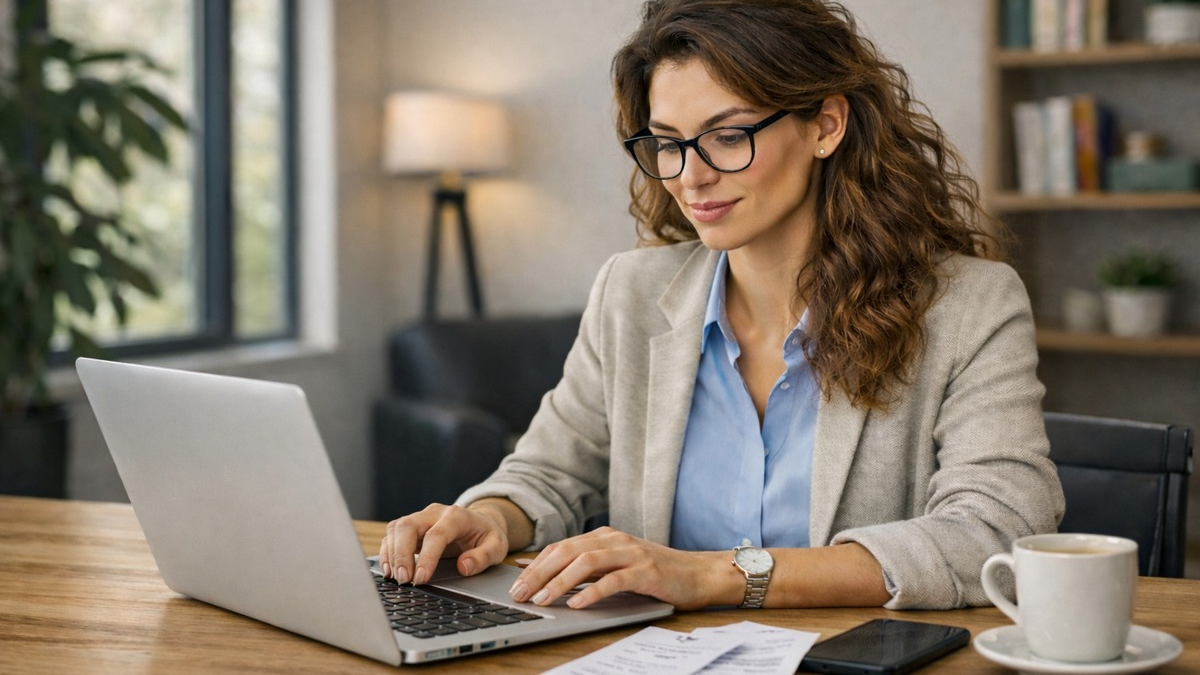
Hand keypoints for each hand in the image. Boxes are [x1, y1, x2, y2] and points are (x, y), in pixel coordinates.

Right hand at [378, 503, 509, 584]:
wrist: (482, 522)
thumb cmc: (487, 535)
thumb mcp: (497, 546)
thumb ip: (483, 557)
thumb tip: (464, 567)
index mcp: (457, 516)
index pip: (436, 534)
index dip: (426, 557)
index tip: (421, 578)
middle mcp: (435, 513)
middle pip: (409, 526)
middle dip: (402, 554)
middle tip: (404, 580)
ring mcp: (422, 517)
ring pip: (397, 528)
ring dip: (392, 554)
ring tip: (396, 578)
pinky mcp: (413, 526)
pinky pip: (393, 534)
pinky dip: (388, 551)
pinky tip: (390, 570)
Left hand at [509, 527, 732, 610]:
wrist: (699, 574)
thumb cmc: (656, 573)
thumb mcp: (616, 566)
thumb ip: (586, 567)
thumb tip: (545, 574)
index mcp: (604, 537)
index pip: (561, 547)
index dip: (536, 565)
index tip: (515, 584)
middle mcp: (615, 540)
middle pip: (567, 552)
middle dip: (540, 573)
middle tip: (520, 594)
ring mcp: (631, 554)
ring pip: (586, 563)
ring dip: (561, 582)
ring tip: (543, 600)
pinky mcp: (647, 571)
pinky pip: (614, 580)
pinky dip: (593, 592)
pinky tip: (578, 604)